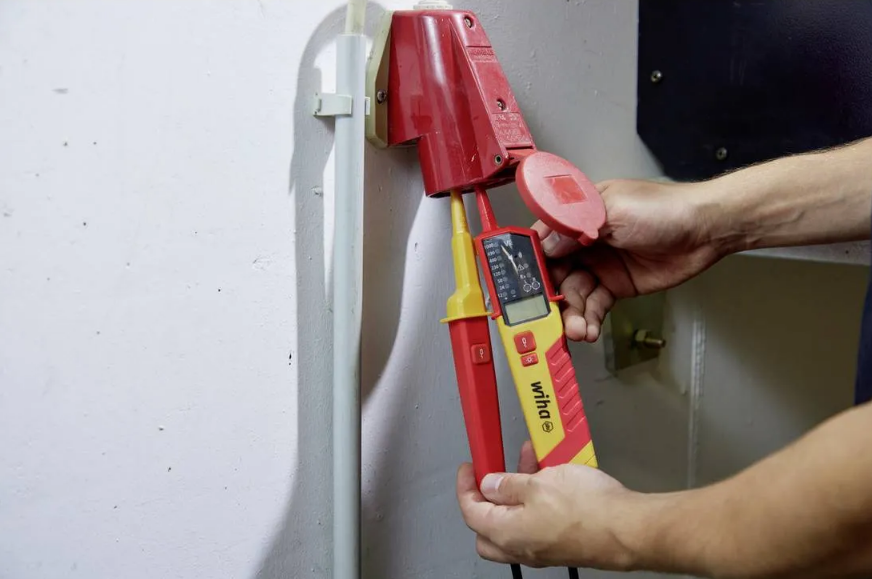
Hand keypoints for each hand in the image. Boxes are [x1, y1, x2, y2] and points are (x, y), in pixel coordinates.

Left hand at [456, 441, 638, 569]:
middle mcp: (522, 547)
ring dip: (517, 492)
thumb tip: (490, 485)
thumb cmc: (587, 510)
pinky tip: (550, 477)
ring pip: (515, 522)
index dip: (466, 486)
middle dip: (486, 499)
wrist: (627, 529)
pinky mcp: (562, 544)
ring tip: (530, 461)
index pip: (471, 511)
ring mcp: (542, 548)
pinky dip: (537, 500)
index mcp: (506, 533)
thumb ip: (508, 484)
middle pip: (487, 526)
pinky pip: (538, 522)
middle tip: (492, 474)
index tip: (469, 468)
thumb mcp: (538, 483)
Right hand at [533, 178, 723, 341]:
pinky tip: (587, 329)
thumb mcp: (615, 211)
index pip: (544, 238)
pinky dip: (588, 319)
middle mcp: (584, 240)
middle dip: (551, 295)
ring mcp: (599, 264)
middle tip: (549, 316)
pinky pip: (593, 306)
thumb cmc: (665, 209)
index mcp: (578, 214)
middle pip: (554, 271)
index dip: (532, 261)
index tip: (524, 285)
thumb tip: (546, 243)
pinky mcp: (615, 286)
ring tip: (576, 330)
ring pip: (573, 293)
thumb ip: (577, 227)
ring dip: (570, 313)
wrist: (705, 231)